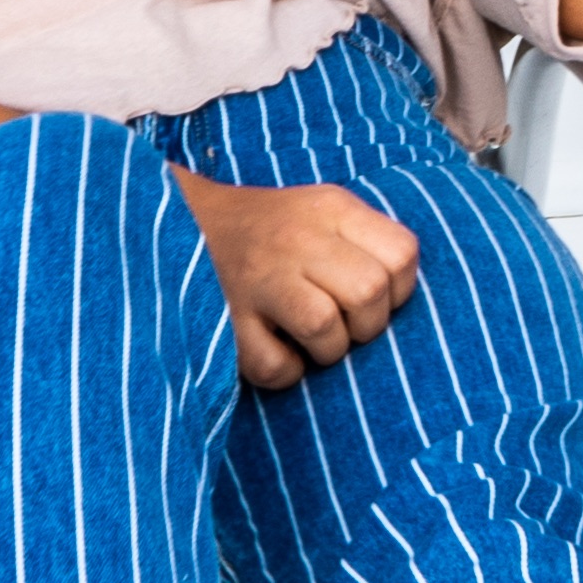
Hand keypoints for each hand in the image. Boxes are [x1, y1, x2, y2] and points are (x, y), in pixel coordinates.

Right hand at [180, 172, 419, 389]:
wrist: (179, 222)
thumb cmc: (267, 229)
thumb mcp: (320, 211)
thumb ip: (363, 241)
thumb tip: (403, 297)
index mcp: (330, 209)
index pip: (402, 253)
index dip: (400, 290)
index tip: (376, 300)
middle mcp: (297, 239)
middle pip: (370, 292)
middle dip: (367, 326)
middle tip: (344, 327)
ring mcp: (258, 279)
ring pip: (326, 329)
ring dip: (327, 351)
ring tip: (309, 340)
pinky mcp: (224, 320)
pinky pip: (277, 367)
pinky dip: (285, 373)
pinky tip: (276, 351)